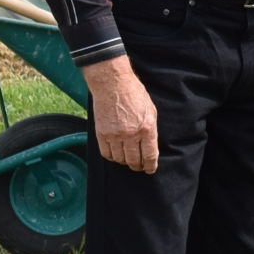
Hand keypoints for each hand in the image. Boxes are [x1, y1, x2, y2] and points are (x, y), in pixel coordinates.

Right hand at [83, 56, 158, 173]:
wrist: (113, 84)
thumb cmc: (134, 95)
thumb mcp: (151, 111)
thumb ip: (151, 130)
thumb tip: (150, 147)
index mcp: (147, 128)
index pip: (150, 155)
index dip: (150, 166)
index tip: (149, 169)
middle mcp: (131, 134)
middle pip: (134, 160)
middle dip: (137, 166)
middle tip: (138, 166)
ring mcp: (115, 135)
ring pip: (120, 159)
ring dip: (124, 162)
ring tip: (127, 159)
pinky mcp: (102, 133)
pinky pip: (106, 153)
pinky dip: (112, 157)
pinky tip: (115, 154)